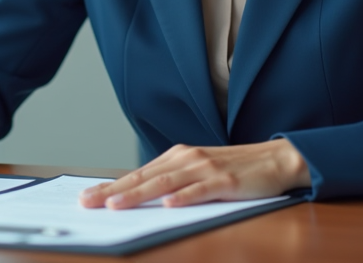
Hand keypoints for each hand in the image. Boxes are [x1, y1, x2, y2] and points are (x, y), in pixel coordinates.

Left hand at [78, 139, 309, 208]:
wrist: (275, 159)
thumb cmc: (235, 169)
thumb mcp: (199, 172)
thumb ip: (173, 182)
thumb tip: (141, 197)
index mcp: (178, 157)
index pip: (138, 174)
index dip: (111, 185)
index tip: (87, 196)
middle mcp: (187, 159)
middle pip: (145, 177)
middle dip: (114, 190)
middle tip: (88, 202)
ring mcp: (206, 168)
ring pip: (166, 183)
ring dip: (139, 194)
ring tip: (117, 205)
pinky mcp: (226, 180)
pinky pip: (201, 190)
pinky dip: (184, 197)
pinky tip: (169, 205)